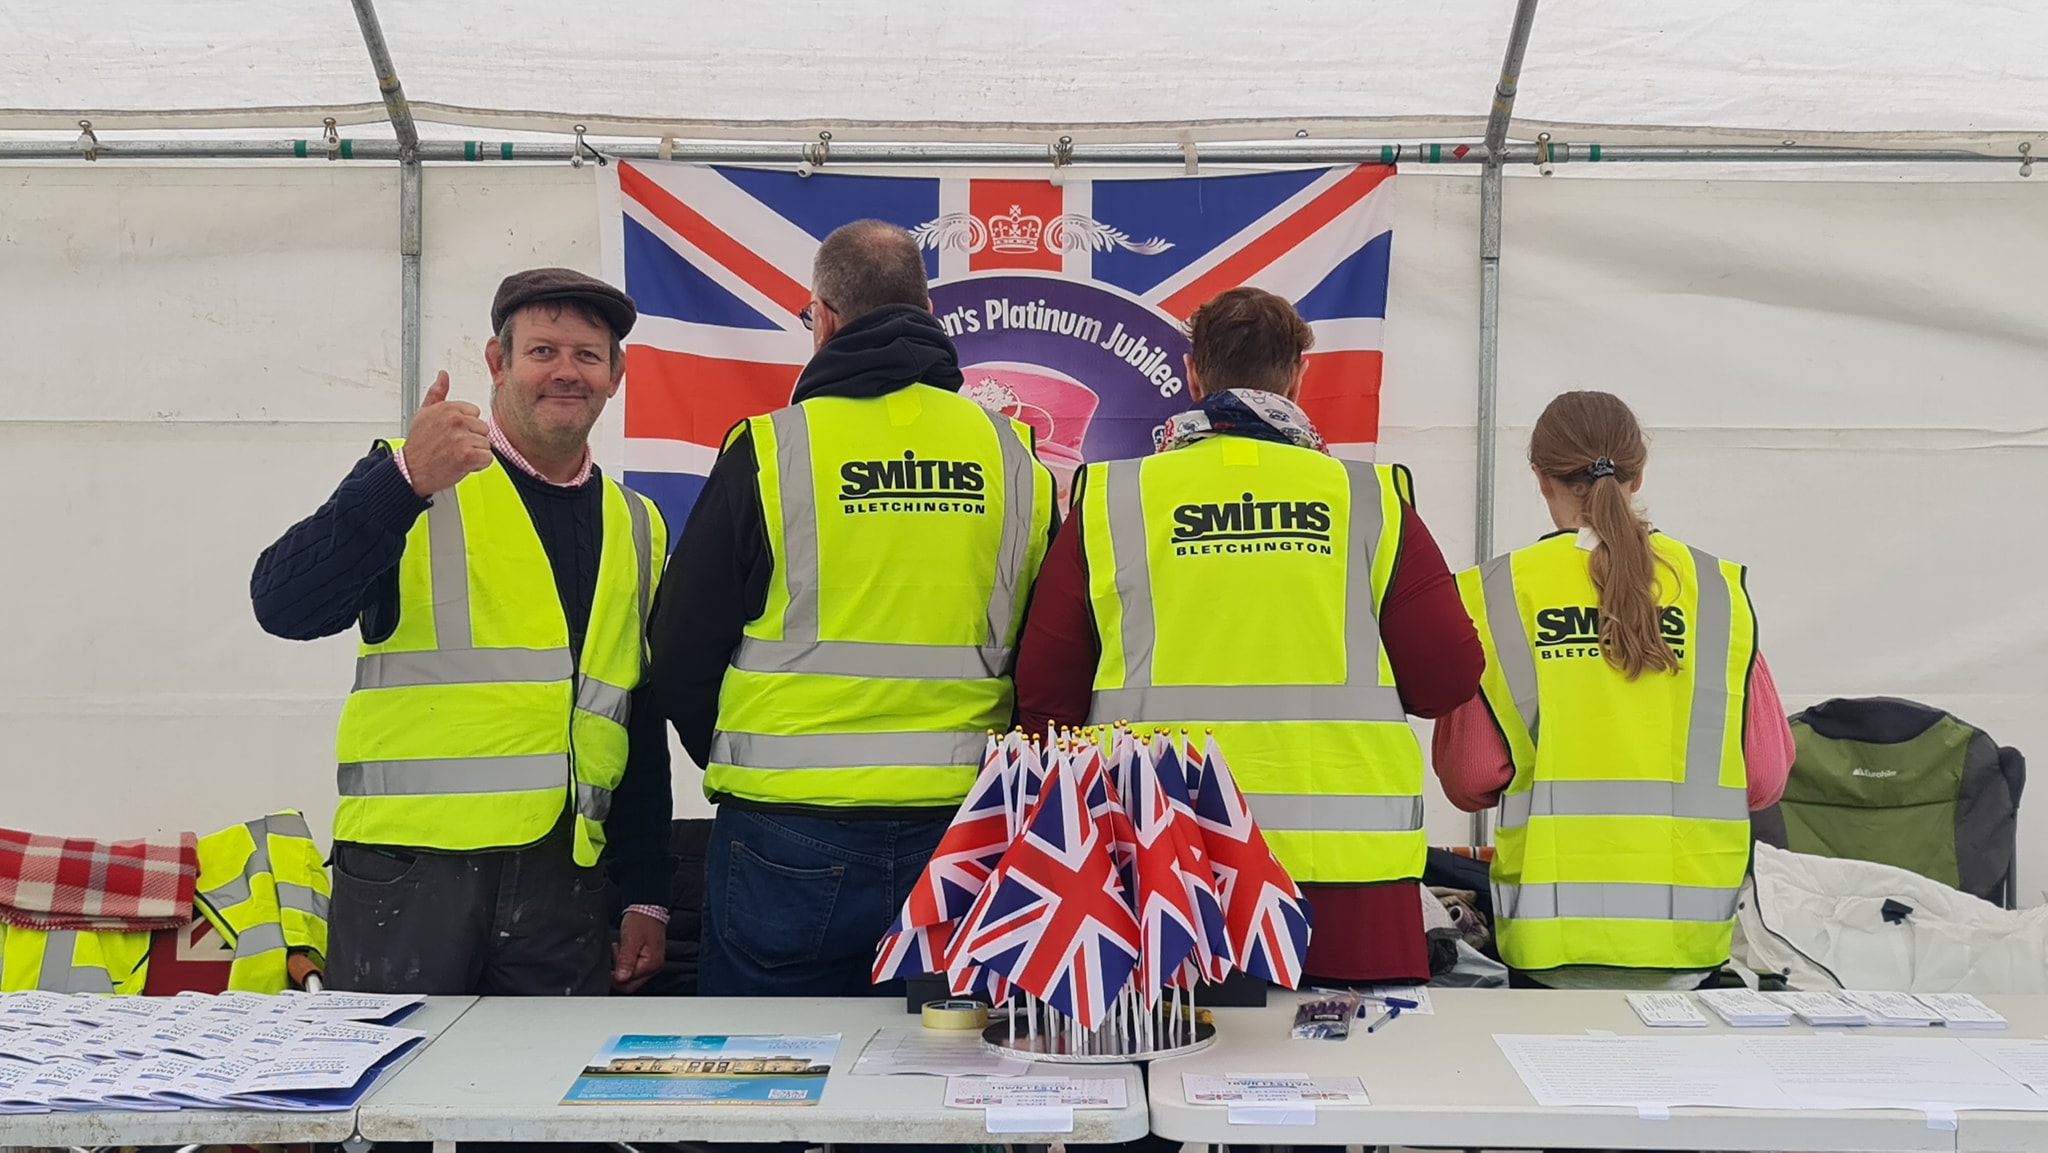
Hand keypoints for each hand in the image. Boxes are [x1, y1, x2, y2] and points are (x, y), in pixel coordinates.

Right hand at [400, 371, 491, 496]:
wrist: (411, 471)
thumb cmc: (418, 445)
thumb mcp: (424, 413)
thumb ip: (437, 393)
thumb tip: (443, 375)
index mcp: (448, 408)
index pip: (475, 413)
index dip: (466, 426)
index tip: (453, 433)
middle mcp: (456, 421)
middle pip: (483, 428)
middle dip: (472, 439)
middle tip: (453, 446)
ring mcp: (463, 438)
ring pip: (486, 444)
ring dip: (474, 453)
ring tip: (456, 455)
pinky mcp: (468, 455)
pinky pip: (488, 458)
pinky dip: (478, 465)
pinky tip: (462, 464)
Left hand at [612, 910, 666, 992]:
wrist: (648, 908)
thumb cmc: (641, 920)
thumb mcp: (630, 939)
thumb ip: (625, 960)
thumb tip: (620, 978)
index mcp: (651, 964)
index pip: (628, 982)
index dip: (615, 974)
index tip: (612, 959)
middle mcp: (654, 967)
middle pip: (630, 985)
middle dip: (618, 973)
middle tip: (616, 954)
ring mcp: (652, 965)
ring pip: (631, 978)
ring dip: (621, 967)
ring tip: (621, 950)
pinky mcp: (648, 960)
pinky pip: (634, 970)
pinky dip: (626, 964)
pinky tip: (625, 953)